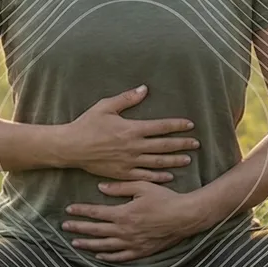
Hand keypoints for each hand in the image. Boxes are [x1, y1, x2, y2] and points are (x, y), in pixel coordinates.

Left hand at [62, 180, 205, 262]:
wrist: (185, 216)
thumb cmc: (165, 198)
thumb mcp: (142, 187)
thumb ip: (120, 187)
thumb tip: (100, 188)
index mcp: (123, 213)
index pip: (96, 213)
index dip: (81, 211)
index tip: (69, 209)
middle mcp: (125, 231)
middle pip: (96, 231)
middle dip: (79, 228)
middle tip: (64, 227)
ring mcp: (132, 243)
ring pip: (105, 246)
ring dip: (88, 244)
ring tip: (75, 243)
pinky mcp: (141, 251)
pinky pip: (120, 257)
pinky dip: (108, 258)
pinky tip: (99, 256)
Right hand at [65, 85, 198, 183]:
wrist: (71, 147)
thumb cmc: (87, 124)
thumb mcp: (106, 106)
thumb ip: (127, 98)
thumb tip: (144, 89)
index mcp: (131, 129)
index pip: (161, 127)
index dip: (177, 126)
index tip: (190, 125)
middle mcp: (134, 146)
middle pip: (164, 146)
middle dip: (182, 144)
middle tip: (196, 144)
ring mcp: (129, 162)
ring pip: (158, 162)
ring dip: (174, 161)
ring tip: (188, 160)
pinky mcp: (122, 173)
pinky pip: (145, 176)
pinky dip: (158, 177)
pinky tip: (169, 177)